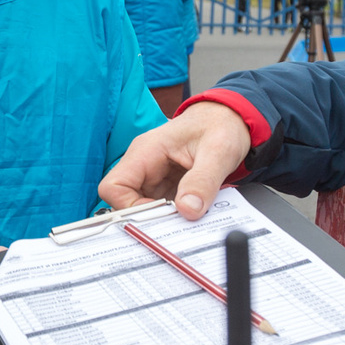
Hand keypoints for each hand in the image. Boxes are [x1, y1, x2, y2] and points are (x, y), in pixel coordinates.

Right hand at [98, 103, 250, 218]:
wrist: (231, 121)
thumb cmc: (220, 126)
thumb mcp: (218, 152)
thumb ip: (202, 181)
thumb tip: (188, 210)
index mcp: (145, 152)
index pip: (113, 187)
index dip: (129, 207)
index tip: (159, 215)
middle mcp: (143, 165)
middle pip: (125, 203)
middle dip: (149, 218)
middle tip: (178, 223)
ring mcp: (153, 177)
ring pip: (143, 209)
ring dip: (163, 219)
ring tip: (189, 218)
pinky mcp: (166, 187)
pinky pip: (161, 209)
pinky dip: (174, 216)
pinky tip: (193, 214)